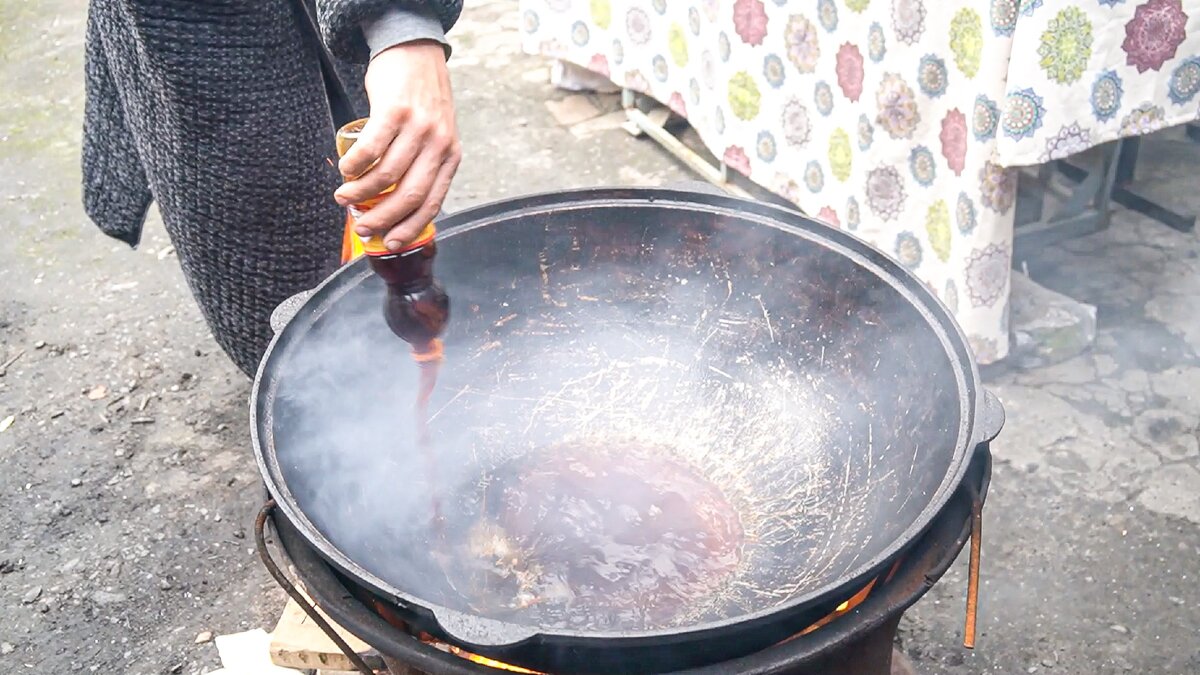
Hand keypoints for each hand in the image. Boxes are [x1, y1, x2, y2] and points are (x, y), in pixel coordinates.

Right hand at [335, 40, 460, 250]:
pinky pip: (371, 149)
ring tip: (343, 196)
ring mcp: (418, 127)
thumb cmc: (421, 99)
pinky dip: (354, 165)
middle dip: (382, 219)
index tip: (389, 243)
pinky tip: (345, 170)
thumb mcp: (437, 135)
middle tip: (361, 227)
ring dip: (360, 192)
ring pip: (386, 175)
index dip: (409, 227)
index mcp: (451, 157)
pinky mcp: (395, 111)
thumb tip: (397, 203)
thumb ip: (426, 164)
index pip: (432, 203)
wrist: (415, 52)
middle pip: (409, 195)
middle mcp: (439, 144)